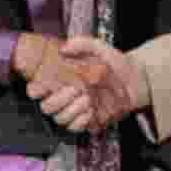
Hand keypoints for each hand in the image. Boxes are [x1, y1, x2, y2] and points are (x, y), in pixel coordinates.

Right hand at [28, 35, 149, 131]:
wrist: (135, 79)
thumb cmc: (115, 63)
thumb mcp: (99, 47)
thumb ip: (83, 43)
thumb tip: (65, 47)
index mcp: (62, 78)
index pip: (37, 88)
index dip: (35, 89)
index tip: (42, 85)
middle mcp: (66, 95)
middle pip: (46, 107)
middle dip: (57, 99)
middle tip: (75, 89)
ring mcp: (76, 109)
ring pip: (59, 118)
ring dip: (71, 109)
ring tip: (87, 97)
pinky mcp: (87, 121)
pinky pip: (75, 128)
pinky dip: (81, 120)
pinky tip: (91, 109)